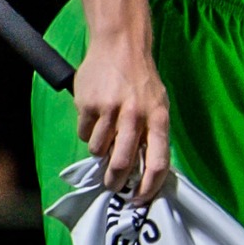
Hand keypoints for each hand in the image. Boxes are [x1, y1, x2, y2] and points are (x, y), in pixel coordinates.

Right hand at [73, 34, 170, 201]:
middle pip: (123, 162)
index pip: (159, 162)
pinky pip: (84, 133)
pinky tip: (94, 118)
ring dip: (100, 151)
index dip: (150, 186)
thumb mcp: (159, 105)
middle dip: (115, 181)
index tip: (141, 199)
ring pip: (99, 149)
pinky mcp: (88, 105)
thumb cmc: (142, 81)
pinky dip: (88, 132)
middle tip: (112, 186)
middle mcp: (136, 117)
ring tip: (105, 135)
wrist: (121, 46)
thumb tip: (146, 169)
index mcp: (159, 119)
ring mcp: (110, 110)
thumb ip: (153, 134)